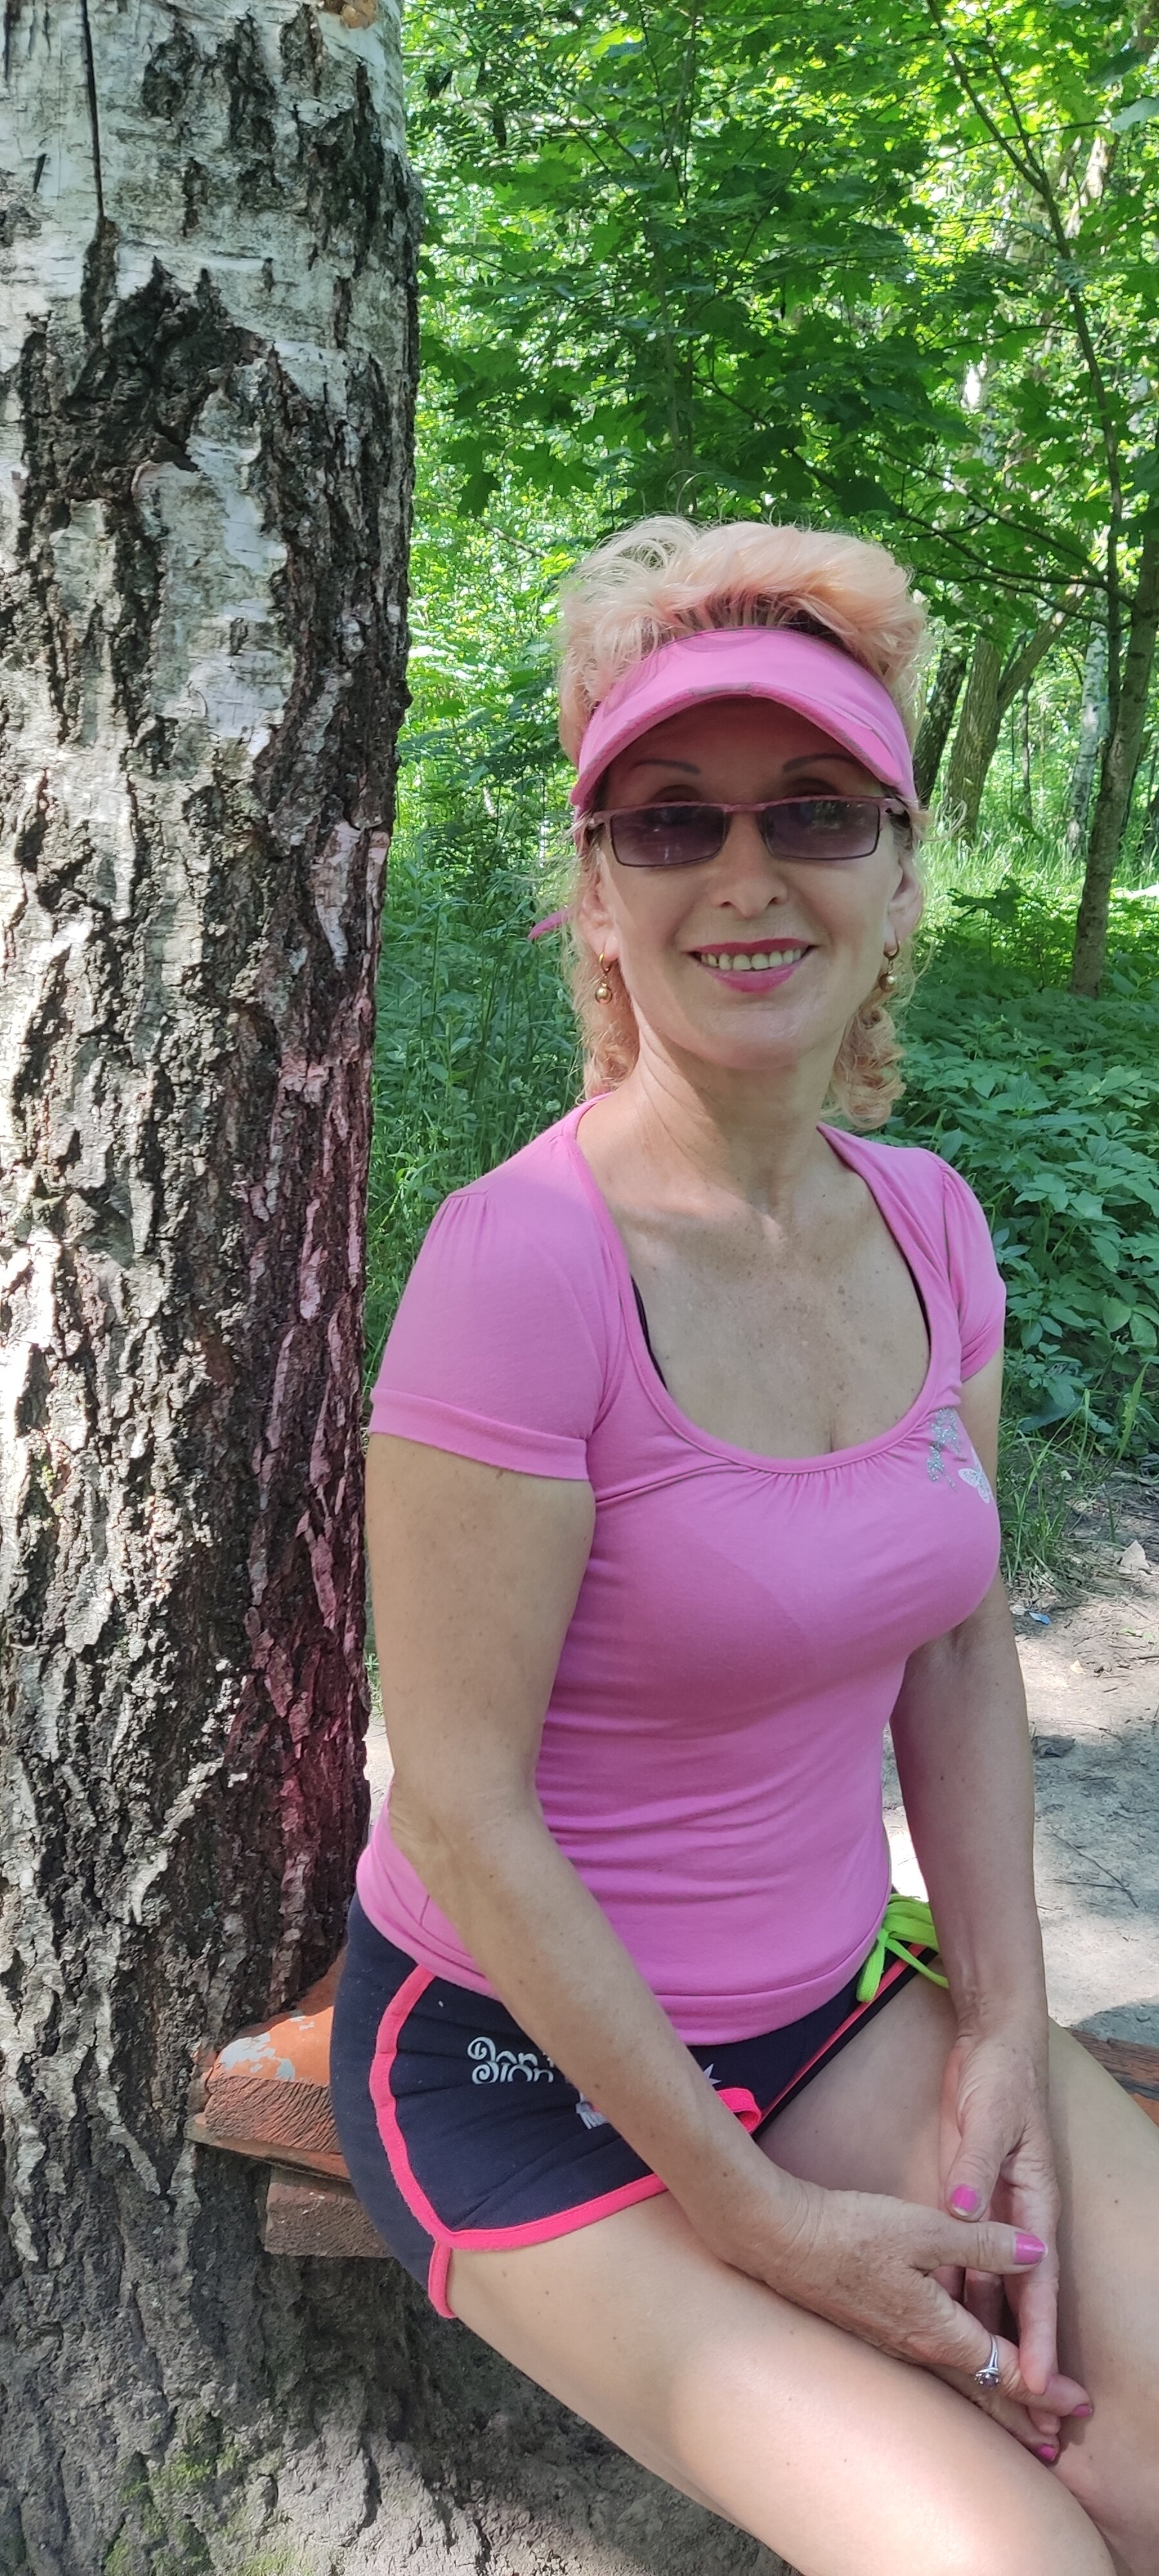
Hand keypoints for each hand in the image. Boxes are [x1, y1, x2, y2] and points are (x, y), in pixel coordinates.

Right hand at [752, 2176, 1089, 2456]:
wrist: (779, 2239)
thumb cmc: (851, 2232)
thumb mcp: (925, 2228)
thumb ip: (984, 2243)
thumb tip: (1038, 2251)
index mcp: (936, 2330)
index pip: (1003, 2370)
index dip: (1044, 2387)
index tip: (1076, 2403)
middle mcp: (917, 2349)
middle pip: (982, 2393)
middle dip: (1024, 2413)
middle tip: (1057, 2436)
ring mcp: (892, 2345)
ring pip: (956, 2385)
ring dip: (993, 2403)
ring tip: (1021, 2421)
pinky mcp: (874, 2332)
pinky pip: (932, 2370)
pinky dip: (961, 2382)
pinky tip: (959, 2375)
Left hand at [940, 2022, 1080, 2446]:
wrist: (993, 2047)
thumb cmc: (1000, 2081)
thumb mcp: (987, 2120)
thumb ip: (975, 2169)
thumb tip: (964, 2215)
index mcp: (1034, 2201)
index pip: (1039, 2280)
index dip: (1038, 2332)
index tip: (1038, 2380)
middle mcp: (1017, 2217)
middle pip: (1019, 2297)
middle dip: (1023, 2353)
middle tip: (1026, 2413)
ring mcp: (993, 2213)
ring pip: (990, 2286)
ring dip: (990, 2333)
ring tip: (987, 2389)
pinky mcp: (967, 2203)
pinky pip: (961, 2259)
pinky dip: (955, 2293)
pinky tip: (939, 2325)